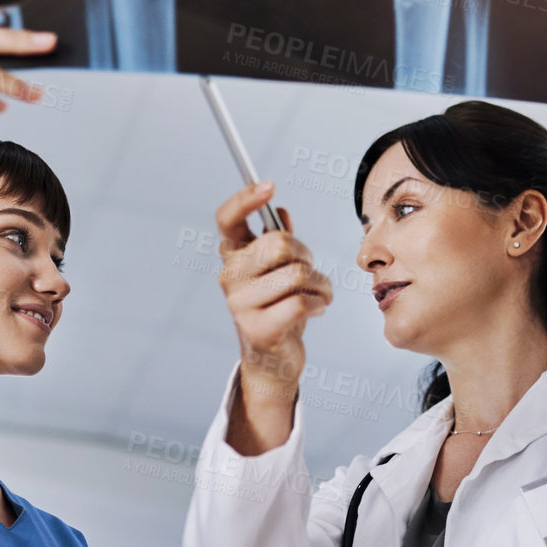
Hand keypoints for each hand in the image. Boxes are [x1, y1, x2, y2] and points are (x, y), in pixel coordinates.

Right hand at [214, 182, 331, 427]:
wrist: (273, 360)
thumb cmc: (277, 308)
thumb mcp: (277, 271)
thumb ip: (276, 240)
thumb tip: (278, 211)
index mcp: (232, 257)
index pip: (227, 219)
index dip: (246, 199)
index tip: (269, 186)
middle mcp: (229, 278)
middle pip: (279, 244)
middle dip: (306, 255)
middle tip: (309, 270)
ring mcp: (240, 305)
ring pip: (297, 274)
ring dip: (319, 284)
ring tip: (317, 295)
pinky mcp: (258, 329)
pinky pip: (301, 302)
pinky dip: (319, 303)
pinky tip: (315, 310)